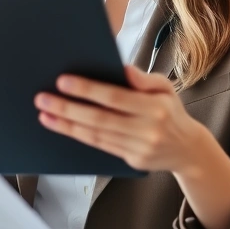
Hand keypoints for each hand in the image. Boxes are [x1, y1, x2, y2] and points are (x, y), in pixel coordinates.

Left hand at [34, 65, 209, 173]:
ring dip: (66, 125)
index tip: (63, 81)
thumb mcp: (165, 88)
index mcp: (155, 107)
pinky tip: (61, 126)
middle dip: (68, 108)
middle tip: (42, 98)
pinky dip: (77, 136)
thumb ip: (143, 79)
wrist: (187, 149)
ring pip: (95, 135)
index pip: (115, 97)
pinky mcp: (130, 160)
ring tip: (44, 114)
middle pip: (100, 119)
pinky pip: (99, 146)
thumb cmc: (169, 111)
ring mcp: (139, 147)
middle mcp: (147, 129)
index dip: (88, 90)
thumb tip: (121, 68)